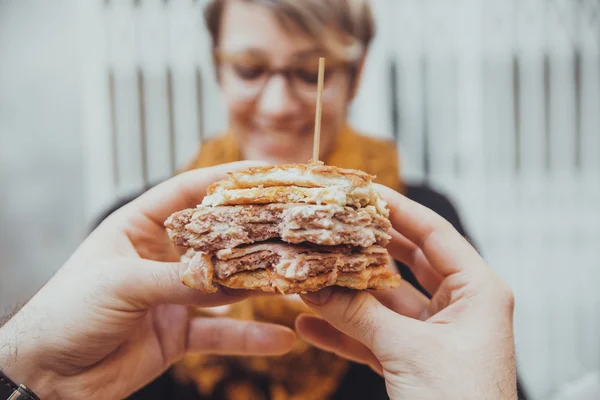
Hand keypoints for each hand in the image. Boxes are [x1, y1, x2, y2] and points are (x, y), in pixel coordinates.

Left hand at [0, 162, 294, 399]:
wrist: (47, 377)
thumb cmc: (66, 314)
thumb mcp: (121, 285)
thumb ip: (177, 280)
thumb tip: (229, 279)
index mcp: (137, 228)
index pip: (187, 192)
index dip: (224, 181)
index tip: (265, 173)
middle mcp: (160, 257)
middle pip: (215, 238)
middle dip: (252, 233)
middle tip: (292, 224)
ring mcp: (173, 295)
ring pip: (225, 286)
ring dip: (258, 284)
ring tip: (294, 278)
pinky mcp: (180, 332)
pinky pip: (222, 333)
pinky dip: (249, 337)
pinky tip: (280, 338)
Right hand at [296, 185, 516, 398]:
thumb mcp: (409, 353)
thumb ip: (359, 316)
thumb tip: (315, 287)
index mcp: (478, 291)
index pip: (434, 233)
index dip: (397, 209)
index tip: (362, 191)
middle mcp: (458, 307)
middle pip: (404, 263)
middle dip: (364, 250)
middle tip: (331, 227)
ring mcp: (434, 334)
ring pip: (383, 303)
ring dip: (346, 295)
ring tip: (309, 277)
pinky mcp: (413, 361)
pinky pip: (374, 337)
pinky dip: (344, 332)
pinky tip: (308, 325)